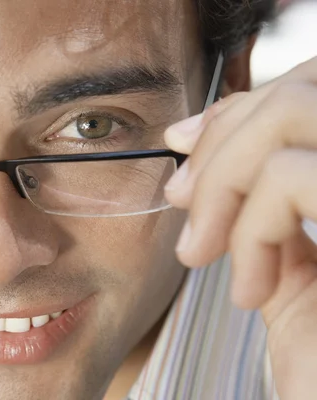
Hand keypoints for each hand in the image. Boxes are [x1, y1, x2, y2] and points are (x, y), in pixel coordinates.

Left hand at [164, 56, 316, 399]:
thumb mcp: (287, 271)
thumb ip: (255, 208)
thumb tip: (194, 145)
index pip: (308, 90)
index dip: (239, 110)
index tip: (182, 146)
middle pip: (302, 91)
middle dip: (221, 140)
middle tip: (180, 198)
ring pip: (294, 114)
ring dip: (223, 183)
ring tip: (203, 252)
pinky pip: (293, 179)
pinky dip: (249, 230)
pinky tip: (250, 291)